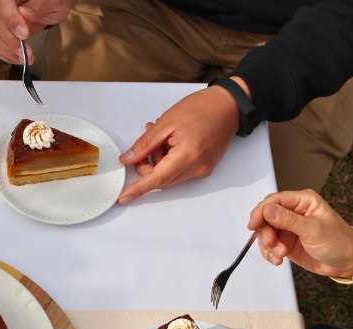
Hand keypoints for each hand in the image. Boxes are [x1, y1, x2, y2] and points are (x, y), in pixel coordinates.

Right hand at [0, 0, 71, 63]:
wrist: (48, 7)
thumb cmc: (50, 1)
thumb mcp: (51, 2)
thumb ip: (38, 6)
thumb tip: (25, 14)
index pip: (4, 3)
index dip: (11, 20)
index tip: (24, 34)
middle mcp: (0, 3)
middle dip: (11, 41)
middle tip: (26, 53)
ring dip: (7, 51)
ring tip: (24, 59)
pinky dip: (4, 54)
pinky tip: (17, 59)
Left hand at [117, 79, 247, 204]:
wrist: (228, 105)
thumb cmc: (201, 108)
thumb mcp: (166, 122)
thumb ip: (145, 144)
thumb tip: (128, 159)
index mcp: (187, 155)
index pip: (157, 179)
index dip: (138, 189)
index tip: (124, 198)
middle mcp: (197, 167)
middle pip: (161, 179)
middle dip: (147, 165)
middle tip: (146, 145)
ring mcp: (203, 169)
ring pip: (169, 176)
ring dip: (159, 160)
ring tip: (162, 137)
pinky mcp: (205, 167)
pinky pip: (180, 171)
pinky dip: (170, 160)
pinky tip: (171, 142)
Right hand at [247, 190, 352, 277]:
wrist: (347, 263)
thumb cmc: (339, 242)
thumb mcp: (314, 230)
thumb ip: (289, 220)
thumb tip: (268, 210)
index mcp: (303, 201)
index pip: (274, 200)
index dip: (261, 211)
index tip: (253, 225)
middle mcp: (293, 212)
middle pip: (266, 217)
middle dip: (266, 233)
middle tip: (273, 244)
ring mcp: (288, 227)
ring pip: (265, 232)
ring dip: (268, 245)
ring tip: (280, 254)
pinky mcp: (285, 241)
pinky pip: (269, 245)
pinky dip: (270, 253)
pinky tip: (278, 259)